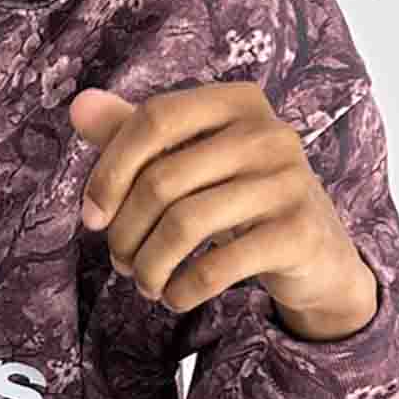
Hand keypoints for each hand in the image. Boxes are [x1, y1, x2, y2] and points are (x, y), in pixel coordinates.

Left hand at [71, 75, 376, 330]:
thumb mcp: (192, 161)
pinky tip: (174, 297)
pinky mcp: (299, 233)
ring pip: (185, 224)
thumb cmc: (241, 198)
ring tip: (144, 283)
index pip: (154, 119)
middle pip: (162, 179)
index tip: (92, 217)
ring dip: (150, 266)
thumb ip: (137, 134)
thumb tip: (80, 105)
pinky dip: (182, 290)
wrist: (317, 253)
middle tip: (119, 261)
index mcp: (238, 102)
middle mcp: (269, 133)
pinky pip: (217, 266)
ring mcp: (289, 182)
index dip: (110, 170)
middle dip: (126, 231)